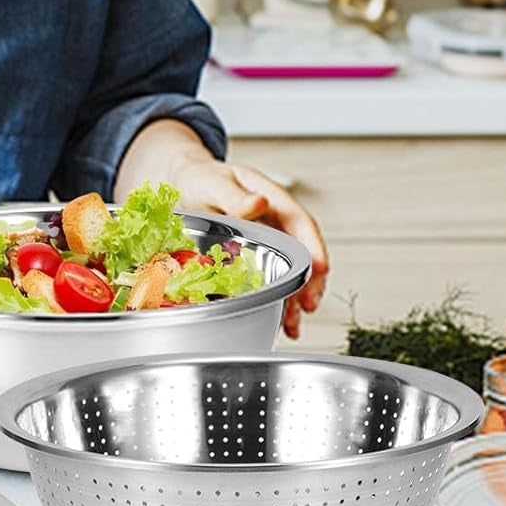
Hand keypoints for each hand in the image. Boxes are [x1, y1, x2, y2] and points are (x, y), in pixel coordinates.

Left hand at [167, 155, 328, 339]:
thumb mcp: (214, 183)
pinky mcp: (252, 258)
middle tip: (308, 306)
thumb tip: (260, 203)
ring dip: (294, 298)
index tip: (320, 269)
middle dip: (309, 281)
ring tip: (293, 325)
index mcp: (272, 199)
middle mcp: (275, 222)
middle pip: (302, 253)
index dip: (314, 247)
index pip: (301, 223)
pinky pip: (270, 279)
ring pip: (289, 271)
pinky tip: (278, 321)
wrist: (185, 185)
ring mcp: (266, 241)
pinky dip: (275, 300)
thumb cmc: (201, 179)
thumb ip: (234, 195)